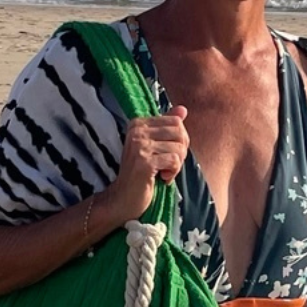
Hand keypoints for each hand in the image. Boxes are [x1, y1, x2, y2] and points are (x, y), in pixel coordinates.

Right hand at [102, 108, 188, 223]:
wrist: (123, 197)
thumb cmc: (141, 173)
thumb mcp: (155, 146)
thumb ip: (168, 127)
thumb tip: (183, 109)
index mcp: (138, 123)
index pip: (176, 121)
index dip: (180, 140)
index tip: (169, 154)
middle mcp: (137, 131)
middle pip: (180, 133)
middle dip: (181, 152)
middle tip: (170, 165)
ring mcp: (139, 146)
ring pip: (179, 148)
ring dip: (176, 165)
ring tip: (164, 173)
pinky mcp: (144, 162)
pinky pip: (174, 161)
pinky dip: (173, 173)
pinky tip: (163, 178)